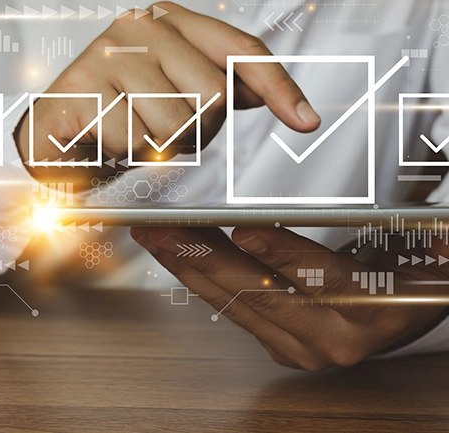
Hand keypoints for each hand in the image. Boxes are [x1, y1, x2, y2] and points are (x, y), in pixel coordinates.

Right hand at [15, 2, 320, 184]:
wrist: (53, 137)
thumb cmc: (116, 115)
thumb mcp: (172, 95)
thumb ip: (216, 87)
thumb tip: (270, 95)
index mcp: (168, 21)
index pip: (239, 49)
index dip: (278, 86)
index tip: (305, 119)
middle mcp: (138, 27)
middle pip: (213, 95)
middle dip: (196, 132)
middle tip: (160, 131)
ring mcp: (106, 53)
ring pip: (175, 125)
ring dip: (158, 148)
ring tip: (131, 136)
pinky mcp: (79, 87)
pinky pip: (133, 142)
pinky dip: (123, 156)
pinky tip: (103, 141)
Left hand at [132, 226, 448, 370]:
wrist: (405, 311)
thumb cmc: (409, 271)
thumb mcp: (424, 249)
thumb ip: (425, 242)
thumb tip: (427, 236)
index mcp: (374, 312)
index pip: (323, 279)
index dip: (283, 253)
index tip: (245, 231)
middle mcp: (334, 339)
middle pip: (262, 292)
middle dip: (206, 256)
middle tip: (164, 226)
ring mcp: (302, 348)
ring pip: (236, 302)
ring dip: (189, 266)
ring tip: (153, 234)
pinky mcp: (280, 347)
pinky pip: (231, 309)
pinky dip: (198, 277)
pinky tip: (173, 254)